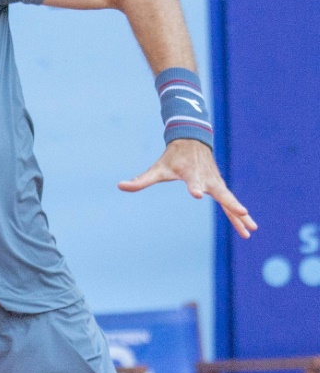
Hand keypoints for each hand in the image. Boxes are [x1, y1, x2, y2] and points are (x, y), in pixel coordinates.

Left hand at [118, 139, 257, 238]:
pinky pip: (231, 203)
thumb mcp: (156, 169)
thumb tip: (120, 186)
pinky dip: (239, 215)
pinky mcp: (220, 188)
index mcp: (191, 173)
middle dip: (231, 203)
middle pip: (221, 193)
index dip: (194, 187)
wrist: (193, 141)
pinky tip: (248, 228)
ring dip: (240, 215)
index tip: (197, 194)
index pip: (193, 182)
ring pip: (230, 201)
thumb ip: (140, 180)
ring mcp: (217, 184)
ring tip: (251, 231)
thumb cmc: (173, 158)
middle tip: (241, 212)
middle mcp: (207, 179)